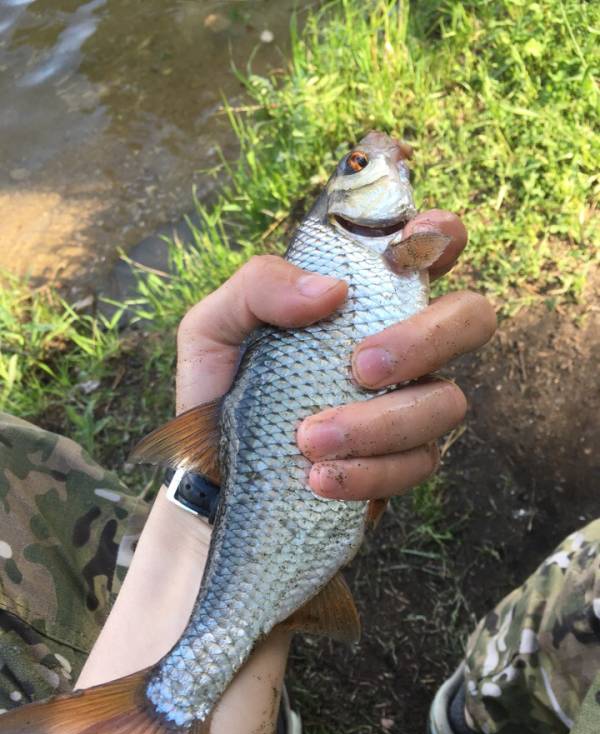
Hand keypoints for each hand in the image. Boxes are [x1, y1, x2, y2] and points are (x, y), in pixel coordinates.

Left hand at [177, 209, 495, 501]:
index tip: (418, 240)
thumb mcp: (213, 326)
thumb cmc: (219, 389)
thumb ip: (258, 287)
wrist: (213, 475)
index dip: (439, 236)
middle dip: (426, 339)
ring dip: (380, 424)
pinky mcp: (401, 462)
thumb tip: (332, 290)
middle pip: (470, 319)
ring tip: (310, 439)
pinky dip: (368, 472)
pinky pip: (417, 464)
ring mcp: (407, 404)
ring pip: (446, 402)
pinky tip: (318, 478)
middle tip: (361, 367)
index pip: (425, 251)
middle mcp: (399, 345)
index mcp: (359, 299)